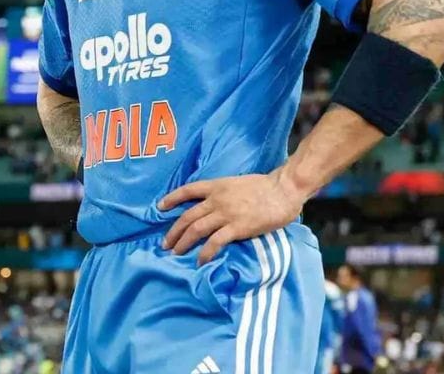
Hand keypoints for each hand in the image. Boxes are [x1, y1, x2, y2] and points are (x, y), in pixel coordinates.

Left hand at [159, 170, 305, 264]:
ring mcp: (226, 214)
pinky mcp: (237, 228)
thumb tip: (214, 204)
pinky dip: (205, 252)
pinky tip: (200, 261)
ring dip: (183, 242)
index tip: (160, 207)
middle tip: (165, 243)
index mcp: (216, 186)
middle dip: (174, 231)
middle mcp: (216, 200)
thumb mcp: (237, 183)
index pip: (187, 190)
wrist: (283, 190)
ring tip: (176, 253)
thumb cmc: (265, 186)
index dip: (172, 198)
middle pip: (187, 216)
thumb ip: (224, 193)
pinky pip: (215, 242)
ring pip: (196, 229)